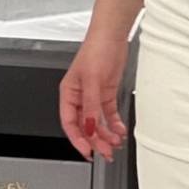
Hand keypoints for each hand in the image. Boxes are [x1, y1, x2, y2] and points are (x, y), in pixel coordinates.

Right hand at [59, 32, 128, 161]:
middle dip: (95, 140)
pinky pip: (108, 114)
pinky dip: (114, 124)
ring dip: (106, 135)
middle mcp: (80, 97)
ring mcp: (94, 96)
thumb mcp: (92, 80)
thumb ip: (90, 106)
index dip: (78, 139)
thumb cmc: (96, 49)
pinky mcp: (107, 93)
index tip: (88, 151)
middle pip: (84, 126)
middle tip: (105, 152)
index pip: (70, 123)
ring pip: (97, 123)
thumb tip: (89, 127)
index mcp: (68, 94)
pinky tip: (119, 131)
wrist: (112, 35)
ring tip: (115, 144)